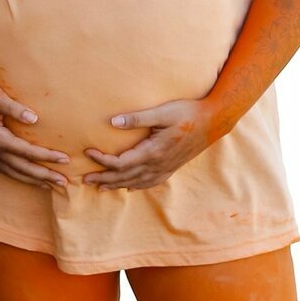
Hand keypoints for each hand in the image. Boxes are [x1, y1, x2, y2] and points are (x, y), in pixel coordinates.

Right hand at [0, 73, 69, 188]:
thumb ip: (14, 108)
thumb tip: (34, 119)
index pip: (27, 151)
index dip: (47, 156)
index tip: (65, 159)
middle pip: (23, 168)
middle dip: (45, 175)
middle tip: (65, 182)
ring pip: (14, 173)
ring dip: (34, 180)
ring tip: (53, 186)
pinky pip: (6, 170)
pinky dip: (21, 177)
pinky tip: (33, 179)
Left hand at [83, 98, 214, 189]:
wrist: (214, 121)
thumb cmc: (188, 112)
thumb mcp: (162, 112)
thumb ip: (137, 119)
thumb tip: (112, 122)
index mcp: (152, 152)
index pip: (120, 163)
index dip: (102, 160)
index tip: (88, 152)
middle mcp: (158, 165)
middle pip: (124, 178)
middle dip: (103, 179)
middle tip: (84, 180)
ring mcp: (166, 168)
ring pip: (136, 183)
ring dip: (116, 185)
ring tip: (101, 187)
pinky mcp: (172, 168)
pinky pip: (150, 183)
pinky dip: (137, 186)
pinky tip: (130, 188)